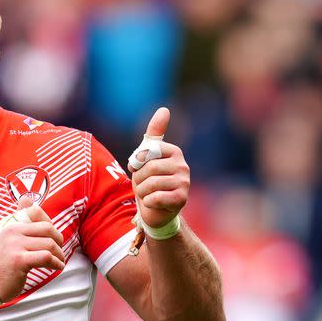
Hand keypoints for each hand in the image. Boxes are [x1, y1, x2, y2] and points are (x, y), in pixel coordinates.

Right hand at [0, 196, 64, 302]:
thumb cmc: (3, 263)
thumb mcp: (9, 239)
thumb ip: (20, 220)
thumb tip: (26, 198)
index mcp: (10, 224)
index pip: (36, 212)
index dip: (50, 224)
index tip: (52, 238)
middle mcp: (11, 231)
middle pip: (48, 228)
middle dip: (58, 240)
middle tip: (59, 252)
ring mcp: (14, 245)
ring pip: (49, 244)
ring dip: (59, 255)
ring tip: (58, 262)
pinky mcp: (19, 260)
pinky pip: (46, 257)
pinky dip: (56, 263)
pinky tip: (57, 268)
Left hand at [128, 107, 190, 228]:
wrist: (157, 211)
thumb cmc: (150, 181)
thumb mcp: (147, 157)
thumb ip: (153, 135)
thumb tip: (164, 109)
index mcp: (174, 151)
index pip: (147, 152)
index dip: (137, 162)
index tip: (139, 169)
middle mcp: (183, 165)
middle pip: (149, 169)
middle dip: (139, 179)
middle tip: (144, 185)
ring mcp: (184, 182)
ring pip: (150, 184)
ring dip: (142, 192)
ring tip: (148, 194)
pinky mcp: (181, 199)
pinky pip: (155, 198)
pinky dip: (148, 202)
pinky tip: (154, 203)